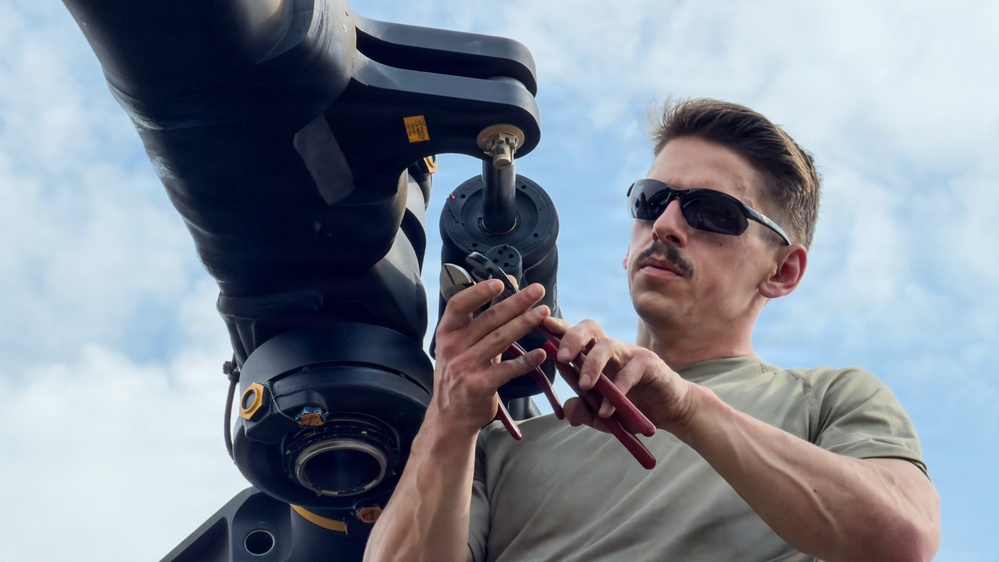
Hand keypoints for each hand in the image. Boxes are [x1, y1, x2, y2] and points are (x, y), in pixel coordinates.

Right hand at [429, 280, 549, 435]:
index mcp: (447, 333)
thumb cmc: (460, 374)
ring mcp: (465, 367)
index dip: (479, 291)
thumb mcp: (463, 345)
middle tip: (537, 291)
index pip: (459, 305)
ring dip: (524, 323)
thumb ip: (482, 319)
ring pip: (500, 340)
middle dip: (516, 302)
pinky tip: (541, 353)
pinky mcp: (479, 386)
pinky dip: (526, 361)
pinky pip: (507, 370)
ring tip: (544, 313)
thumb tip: (503, 287)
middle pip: (488, 319)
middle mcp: (453, 348)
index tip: (500, 282)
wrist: (450, 416)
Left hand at [542, 317, 698, 434]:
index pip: (573, 336)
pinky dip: (618, 390)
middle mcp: (610, 349)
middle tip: (561, 358)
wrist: (669, 412)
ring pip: (608, 346)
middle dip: (572, 337)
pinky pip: (631, 371)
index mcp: (594, 355)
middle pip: (589, 327)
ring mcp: (630, 353)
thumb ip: (583, 412)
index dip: (557, 328)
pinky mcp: (650, 364)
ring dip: (592, 364)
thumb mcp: (601, 416)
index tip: (540, 325)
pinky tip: (608, 409)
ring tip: (585, 386)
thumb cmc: (631, 408)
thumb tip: (568, 412)